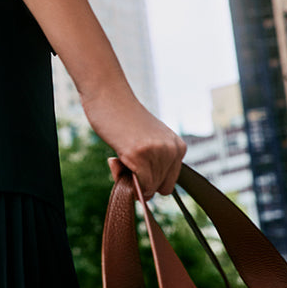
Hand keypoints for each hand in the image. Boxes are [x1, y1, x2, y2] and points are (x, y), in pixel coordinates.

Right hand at [81, 79, 185, 196]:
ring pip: (148, 188)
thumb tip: (149, 193)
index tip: (136, 166)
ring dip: (129, 179)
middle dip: (140, 181)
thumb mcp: (150, 138)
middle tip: (124, 160)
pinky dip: (124, 179)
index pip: (169, 183)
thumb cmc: (124, 118)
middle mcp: (171, 150)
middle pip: (160, 188)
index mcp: (178, 146)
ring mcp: (155, 153)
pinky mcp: (138, 155)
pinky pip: (138, 185)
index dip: (151, 181)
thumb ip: (156, 160)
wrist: (108, 94)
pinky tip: (115, 160)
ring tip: (118, 156)